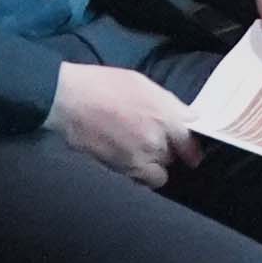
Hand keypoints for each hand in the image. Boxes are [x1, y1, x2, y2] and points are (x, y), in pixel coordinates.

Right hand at [49, 61, 197, 187]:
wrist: (68, 101)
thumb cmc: (102, 84)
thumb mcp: (140, 82)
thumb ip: (167, 103)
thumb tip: (186, 118)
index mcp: (165, 113)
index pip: (192, 138)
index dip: (192, 146)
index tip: (191, 150)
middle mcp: (158, 138)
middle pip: (177, 155)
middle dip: (170, 150)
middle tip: (155, 141)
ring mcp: (142, 156)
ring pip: (161, 171)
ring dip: (155, 165)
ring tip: (140, 153)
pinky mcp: (125, 169)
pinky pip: (144, 179)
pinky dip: (140, 174)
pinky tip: (129, 161)